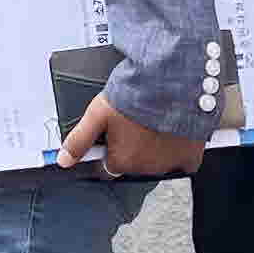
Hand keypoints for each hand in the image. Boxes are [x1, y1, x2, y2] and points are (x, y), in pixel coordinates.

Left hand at [60, 93, 204, 179]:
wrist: (171, 84)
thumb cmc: (134, 96)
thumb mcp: (97, 114)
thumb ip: (79, 140)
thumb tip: (63, 161)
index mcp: (121, 162)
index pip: (109, 167)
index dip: (109, 149)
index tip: (113, 134)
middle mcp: (145, 169)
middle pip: (133, 164)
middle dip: (131, 148)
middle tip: (134, 123)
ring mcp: (169, 164)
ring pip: (156, 162)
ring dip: (154, 149)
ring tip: (153, 122)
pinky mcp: (190, 158)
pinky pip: (182, 161)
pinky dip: (177, 150)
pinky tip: (172, 133)